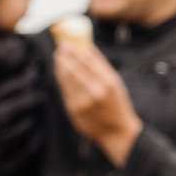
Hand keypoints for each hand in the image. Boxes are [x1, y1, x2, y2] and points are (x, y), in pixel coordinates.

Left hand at [53, 41, 142, 165]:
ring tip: (58, 57)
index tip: (69, 44)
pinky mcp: (74, 110)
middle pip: (74, 69)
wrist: (116, 131)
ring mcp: (83, 102)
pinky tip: (60, 72)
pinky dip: (61, 79)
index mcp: (108, 83)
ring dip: (61, 66)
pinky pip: (65, 90)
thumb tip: (88, 48)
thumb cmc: (117, 104)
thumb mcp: (116, 83)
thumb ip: (102, 67)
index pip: (87, 62)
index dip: (75, 52)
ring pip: (67, 79)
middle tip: (61, 48)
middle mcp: (95, 92)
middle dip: (66, 57)